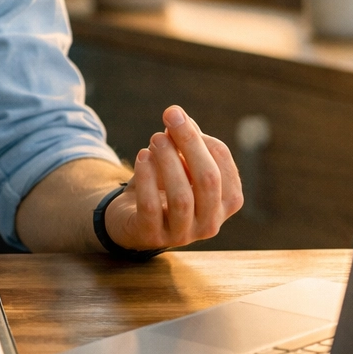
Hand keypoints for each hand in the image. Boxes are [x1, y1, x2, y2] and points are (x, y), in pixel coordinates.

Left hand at [103, 105, 242, 250]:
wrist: (128, 219)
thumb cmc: (160, 187)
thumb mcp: (174, 162)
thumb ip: (181, 141)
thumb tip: (179, 116)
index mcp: (225, 203)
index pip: (224, 168)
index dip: (203, 139)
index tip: (179, 117)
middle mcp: (210, 223)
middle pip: (208, 181)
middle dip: (189, 144)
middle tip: (170, 118)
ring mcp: (182, 234)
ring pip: (182, 197)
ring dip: (168, 161)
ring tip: (155, 138)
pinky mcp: (152, 236)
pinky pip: (151, 206)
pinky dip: (146, 178)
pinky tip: (141, 156)